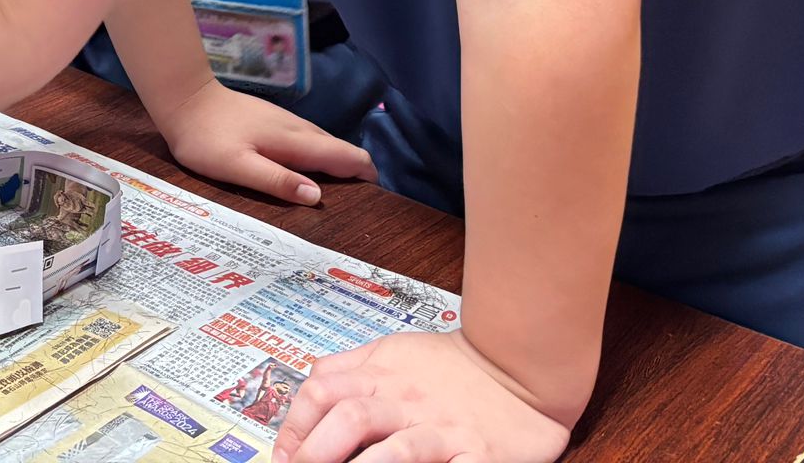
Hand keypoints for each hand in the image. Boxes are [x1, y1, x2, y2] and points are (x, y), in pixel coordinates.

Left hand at [153, 79, 376, 204]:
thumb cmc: (206, 137)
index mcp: (295, 141)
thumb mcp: (237, 166)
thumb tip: (318, 197)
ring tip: (341, 197)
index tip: (378, 202)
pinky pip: (306, 140)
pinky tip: (307, 173)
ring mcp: (284, 121)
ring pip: (323, 144)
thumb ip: (277, 180)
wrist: (183, 98)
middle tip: (362, 209)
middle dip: (356, 175)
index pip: (347, 155)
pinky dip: (317, 157)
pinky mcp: (272, 121)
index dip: (367, 176)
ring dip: (337, 166)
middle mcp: (296, 128)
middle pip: (340, 150)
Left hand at [273, 332, 571, 462]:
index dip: (294, 424)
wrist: (519, 365)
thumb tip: (309, 389)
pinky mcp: (478, 456)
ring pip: (396, 450)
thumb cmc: (452, 365)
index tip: (284, 454)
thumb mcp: (392, 351)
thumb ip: (351, 367)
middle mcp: (406, 399)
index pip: (321, 391)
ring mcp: (442, 429)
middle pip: (350, 417)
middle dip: (316, 451)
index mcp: (381, 373)